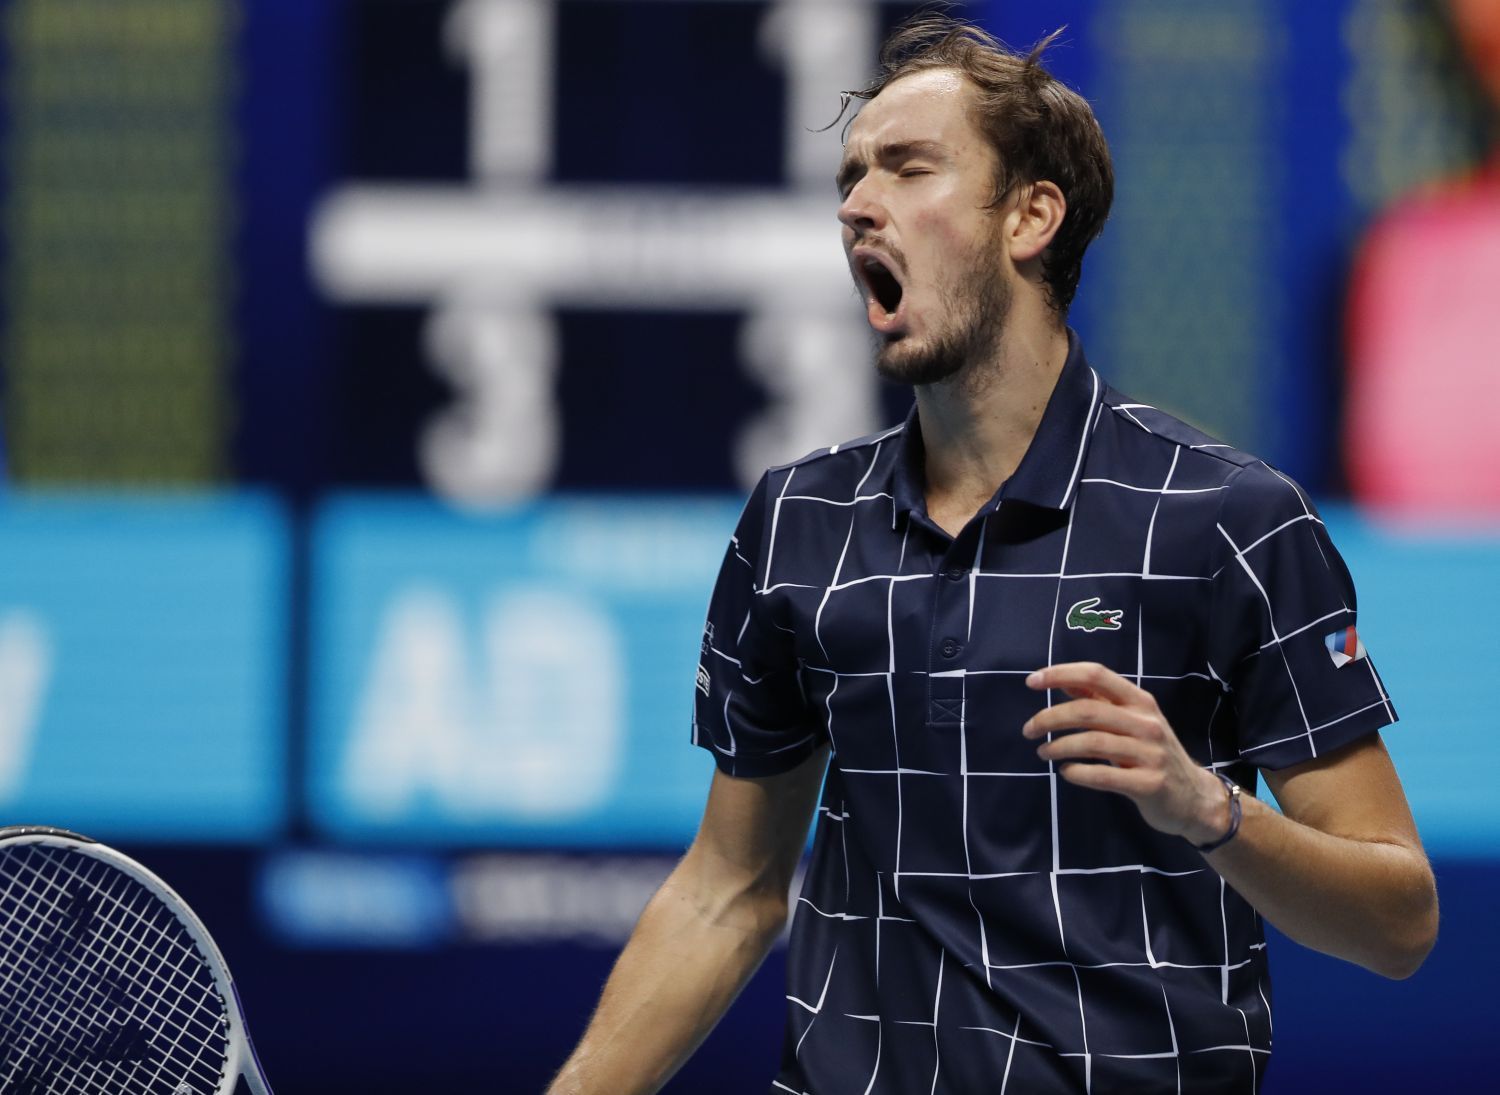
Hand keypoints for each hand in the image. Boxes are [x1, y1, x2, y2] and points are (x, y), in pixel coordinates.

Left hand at [1022, 662, 1229, 846]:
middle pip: (1088, 711)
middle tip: (1028, 730)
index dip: (1061, 674)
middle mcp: (1146, 722)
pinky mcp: (1149, 784)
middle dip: (1050, 718)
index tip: (1032, 681)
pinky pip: (1103, 775)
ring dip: (1058, 746)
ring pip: (1092, 742)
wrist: (1194, 797)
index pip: (1096, 675)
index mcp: (1140, 701)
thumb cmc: (1153, 753)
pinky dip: (1077, 772)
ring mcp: (1150, 753)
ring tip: (1043, 752)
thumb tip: (1062, 681)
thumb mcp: (1132, 720)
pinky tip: (1066, 772)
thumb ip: (1100, 701)